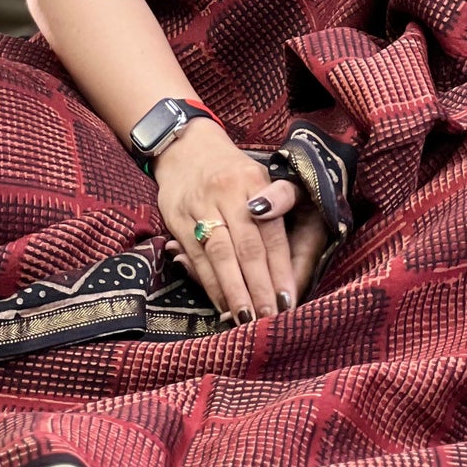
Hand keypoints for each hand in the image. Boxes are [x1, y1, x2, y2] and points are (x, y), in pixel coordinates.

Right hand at [155, 121, 296, 320]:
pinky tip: (222, 304)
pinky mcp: (176, 219)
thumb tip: (289, 254)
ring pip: (219, 256)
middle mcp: (226, 193)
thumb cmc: (232, 170)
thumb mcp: (261, 175)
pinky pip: (196, 258)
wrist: (185, 146)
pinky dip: (210, 284)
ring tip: (247, 319)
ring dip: (234, 291)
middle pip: (246, 248)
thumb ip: (280, 206)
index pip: (271, 232)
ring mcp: (199, 206)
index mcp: (254, 181)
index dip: (280, 269)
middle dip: (260, 287)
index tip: (288, 300)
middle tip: (270, 318)